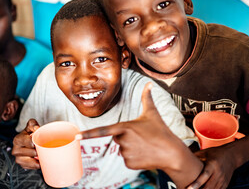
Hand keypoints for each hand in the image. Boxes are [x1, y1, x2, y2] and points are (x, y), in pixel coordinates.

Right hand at [12, 118, 40, 168]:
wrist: (29, 141)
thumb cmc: (30, 133)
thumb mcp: (31, 126)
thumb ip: (33, 124)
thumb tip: (37, 128)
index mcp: (17, 139)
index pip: (26, 141)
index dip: (33, 142)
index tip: (38, 142)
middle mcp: (15, 149)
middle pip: (28, 152)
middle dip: (36, 151)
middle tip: (41, 150)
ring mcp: (18, 158)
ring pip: (27, 161)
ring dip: (35, 160)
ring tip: (41, 157)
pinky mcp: (22, 164)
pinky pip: (29, 167)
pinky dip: (35, 165)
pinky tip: (39, 162)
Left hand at [81, 82, 202, 187]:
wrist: (171, 153)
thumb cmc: (161, 131)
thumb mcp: (152, 113)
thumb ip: (147, 97)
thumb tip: (149, 83)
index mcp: (125, 127)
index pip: (102, 131)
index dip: (88, 134)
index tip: (76, 137)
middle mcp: (123, 140)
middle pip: (117, 138)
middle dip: (127, 137)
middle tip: (142, 136)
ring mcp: (126, 153)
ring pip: (121, 149)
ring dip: (130, 147)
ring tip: (144, 145)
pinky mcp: (129, 163)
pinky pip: (126, 159)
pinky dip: (134, 157)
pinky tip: (144, 154)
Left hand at [187, 145, 236, 188]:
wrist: (232, 156)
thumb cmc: (216, 153)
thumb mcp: (205, 152)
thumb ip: (195, 156)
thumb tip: (182, 157)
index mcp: (213, 165)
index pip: (204, 176)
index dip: (197, 183)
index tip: (189, 188)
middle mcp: (218, 174)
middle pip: (209, 186)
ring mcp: (223, 180)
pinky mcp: (225, 184)